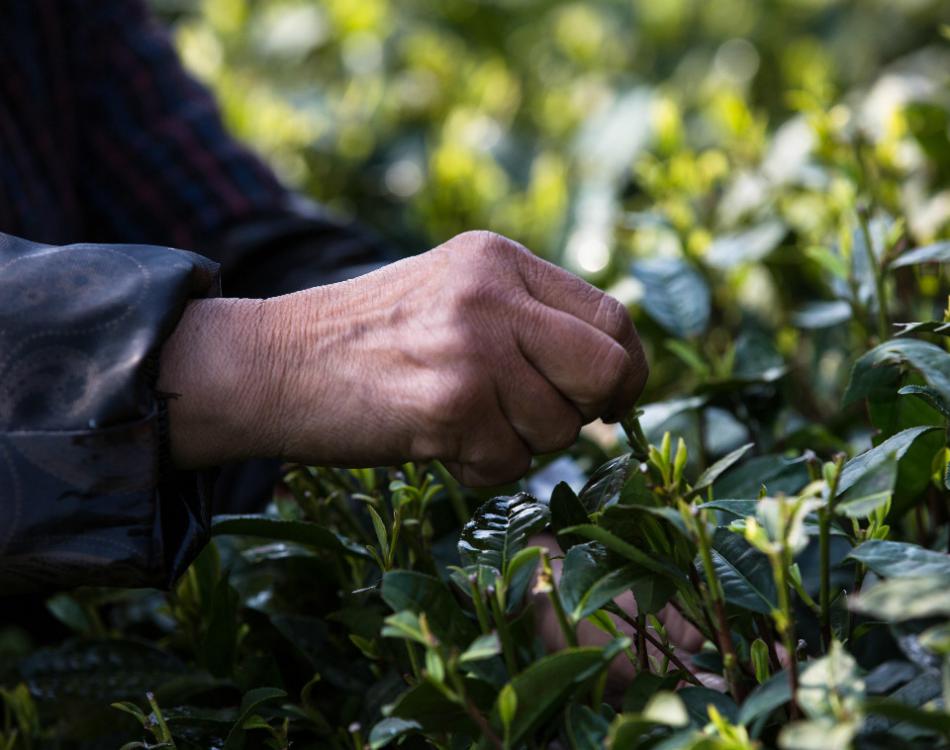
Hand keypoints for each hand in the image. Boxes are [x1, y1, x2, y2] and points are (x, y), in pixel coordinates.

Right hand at [159, 231, 647, 483]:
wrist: (274, 362)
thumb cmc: (366, 338)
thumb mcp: (454, 294)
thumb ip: (528, 316)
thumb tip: (613, 369)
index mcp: (499, 260)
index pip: (611, 316)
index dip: (624, 368)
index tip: (607, 397)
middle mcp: (493, 294)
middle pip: (607, 369)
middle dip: (592, 410)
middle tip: (552, 420)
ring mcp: (473, 348)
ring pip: (560, 427)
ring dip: (521, 443)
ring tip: (463, 423)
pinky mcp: (450, 405)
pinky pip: (510, 463)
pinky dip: (482, 468)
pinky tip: (438, 442)